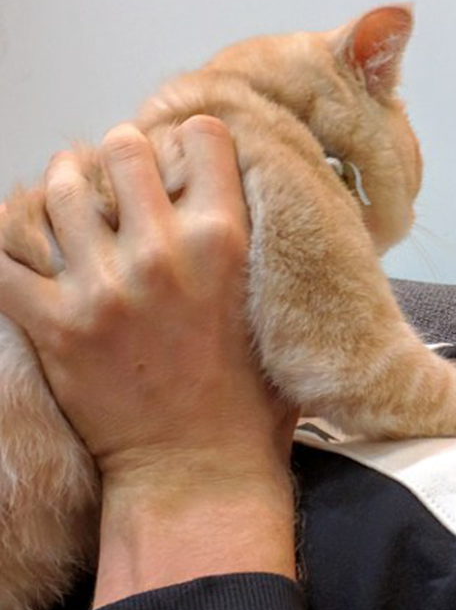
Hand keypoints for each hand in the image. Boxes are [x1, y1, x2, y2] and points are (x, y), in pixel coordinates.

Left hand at [0, 118, 298, 601]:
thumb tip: (240, 203)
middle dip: (118, 159)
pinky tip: (24, 250)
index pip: (202, 137)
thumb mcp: (273, 312)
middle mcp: (161, 255)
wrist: (197, 472)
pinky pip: (2, 255)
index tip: (182, 161)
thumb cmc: (244, 404)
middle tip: (118, 183)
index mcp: (224, 244)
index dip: (190, 142)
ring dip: (61, 192)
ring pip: (56, 189)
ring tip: (70, 210)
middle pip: (120, 148)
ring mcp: (101, 289)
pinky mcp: (53, 324)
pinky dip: (6, 245)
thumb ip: (255, 251)